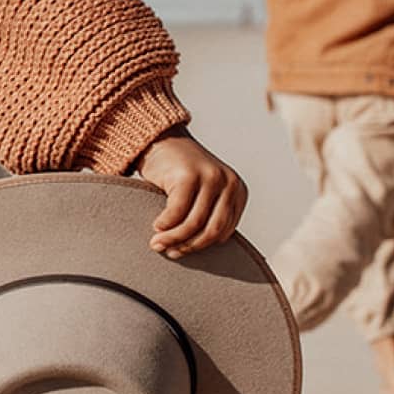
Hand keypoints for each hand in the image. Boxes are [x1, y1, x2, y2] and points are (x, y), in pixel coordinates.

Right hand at [134, 128, 247, 259]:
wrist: (162, 141)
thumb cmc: (179, 173)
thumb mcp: (202, 193)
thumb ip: (208, 214)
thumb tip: (197, 247)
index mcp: (237, 191)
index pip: (224, 231)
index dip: (201, 246)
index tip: (181, 251)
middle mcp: (229, 183)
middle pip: (212, 230)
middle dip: (189, 246)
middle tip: (169, 252)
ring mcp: (210, 177)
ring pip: (194, 223)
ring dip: (173, 238)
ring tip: (157, 243)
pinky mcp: (189, 175)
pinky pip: (177, 212)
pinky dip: (165, 224)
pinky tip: (156, 226)